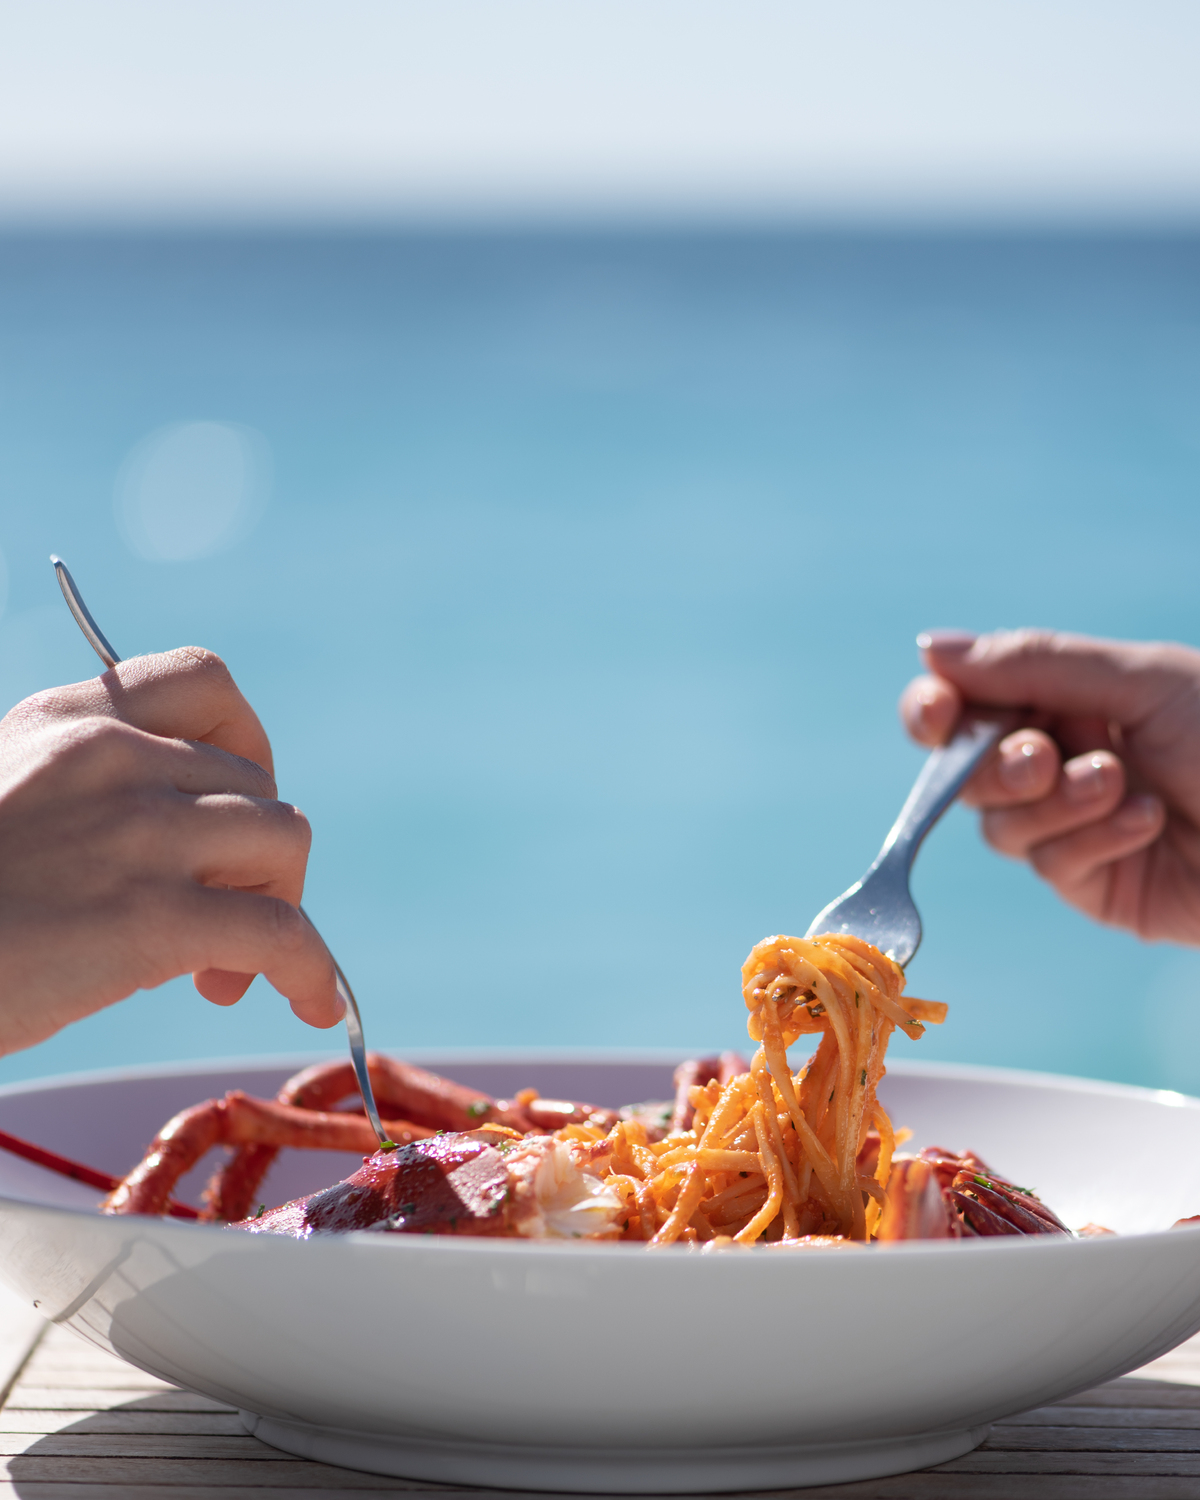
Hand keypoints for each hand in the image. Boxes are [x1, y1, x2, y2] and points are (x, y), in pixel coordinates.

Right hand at [0, 647, 341, 1056]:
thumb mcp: (2, 799)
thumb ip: (85, 794)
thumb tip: (182, 852)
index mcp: (68, 720)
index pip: (207, 683)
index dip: (246, 746)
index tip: (228, 811)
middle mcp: (111, 756)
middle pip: (256, 782)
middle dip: (254, 854)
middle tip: (217, 920)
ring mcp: (138, 831)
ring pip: (285, 839)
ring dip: (280, 902)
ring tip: (225, 968)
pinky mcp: (154, 916)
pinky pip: (283, 932)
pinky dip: (314, 969)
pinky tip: (309, 1000)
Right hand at [899, 629, 1199, 944]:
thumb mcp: (1140, 680)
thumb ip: (1032, 664)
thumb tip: (929, 646)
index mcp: (1068, 700)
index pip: (969, 705)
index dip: (935, 710)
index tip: (934, 715)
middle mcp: (1062, 762)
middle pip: (967, 771)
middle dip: (995, 764)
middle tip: (1043, 757)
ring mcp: (1074, 827)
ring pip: (1000, 824)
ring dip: (1052, 802)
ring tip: (1117, 784)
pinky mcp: (1097, 886)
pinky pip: (1050, 864)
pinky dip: (1089, 839)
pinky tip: (1146, 820)